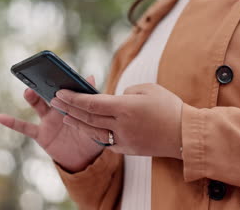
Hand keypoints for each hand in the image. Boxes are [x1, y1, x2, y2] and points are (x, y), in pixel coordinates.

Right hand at [0, 76, 105, 172]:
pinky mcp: (41, 134)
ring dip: (32, 98)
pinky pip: (25, 128)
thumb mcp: (94, 119)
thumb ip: (90, 99)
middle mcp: (58, 108)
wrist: (85, 158)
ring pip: (38, 106)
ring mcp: (48, 120)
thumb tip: (90, 77)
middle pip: (49, 93)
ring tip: (28, 92)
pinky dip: (13, 123)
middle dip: (44, 84)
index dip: (61, 78)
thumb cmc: (91, 135)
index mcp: (72, 103)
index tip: (57, 68)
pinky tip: (1, 117)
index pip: (66, 88)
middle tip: (40, 76)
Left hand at [50, 83, 183, 158]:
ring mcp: (124, 139)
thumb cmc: (169, 107)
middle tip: (54, 100)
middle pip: (88, 117)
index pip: (92, 102)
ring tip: (65, 116)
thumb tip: (114, 98)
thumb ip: (127, 92)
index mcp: (125, 107)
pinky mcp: (128, 149)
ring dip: (77, 123)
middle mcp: (121, 125)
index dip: (73, 97)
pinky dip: (94, 133)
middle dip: (69, 108)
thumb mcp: (148, 89)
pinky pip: (106, 141)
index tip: (60, 92)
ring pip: (93, 131)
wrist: (185, 135)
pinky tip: (87, 128)